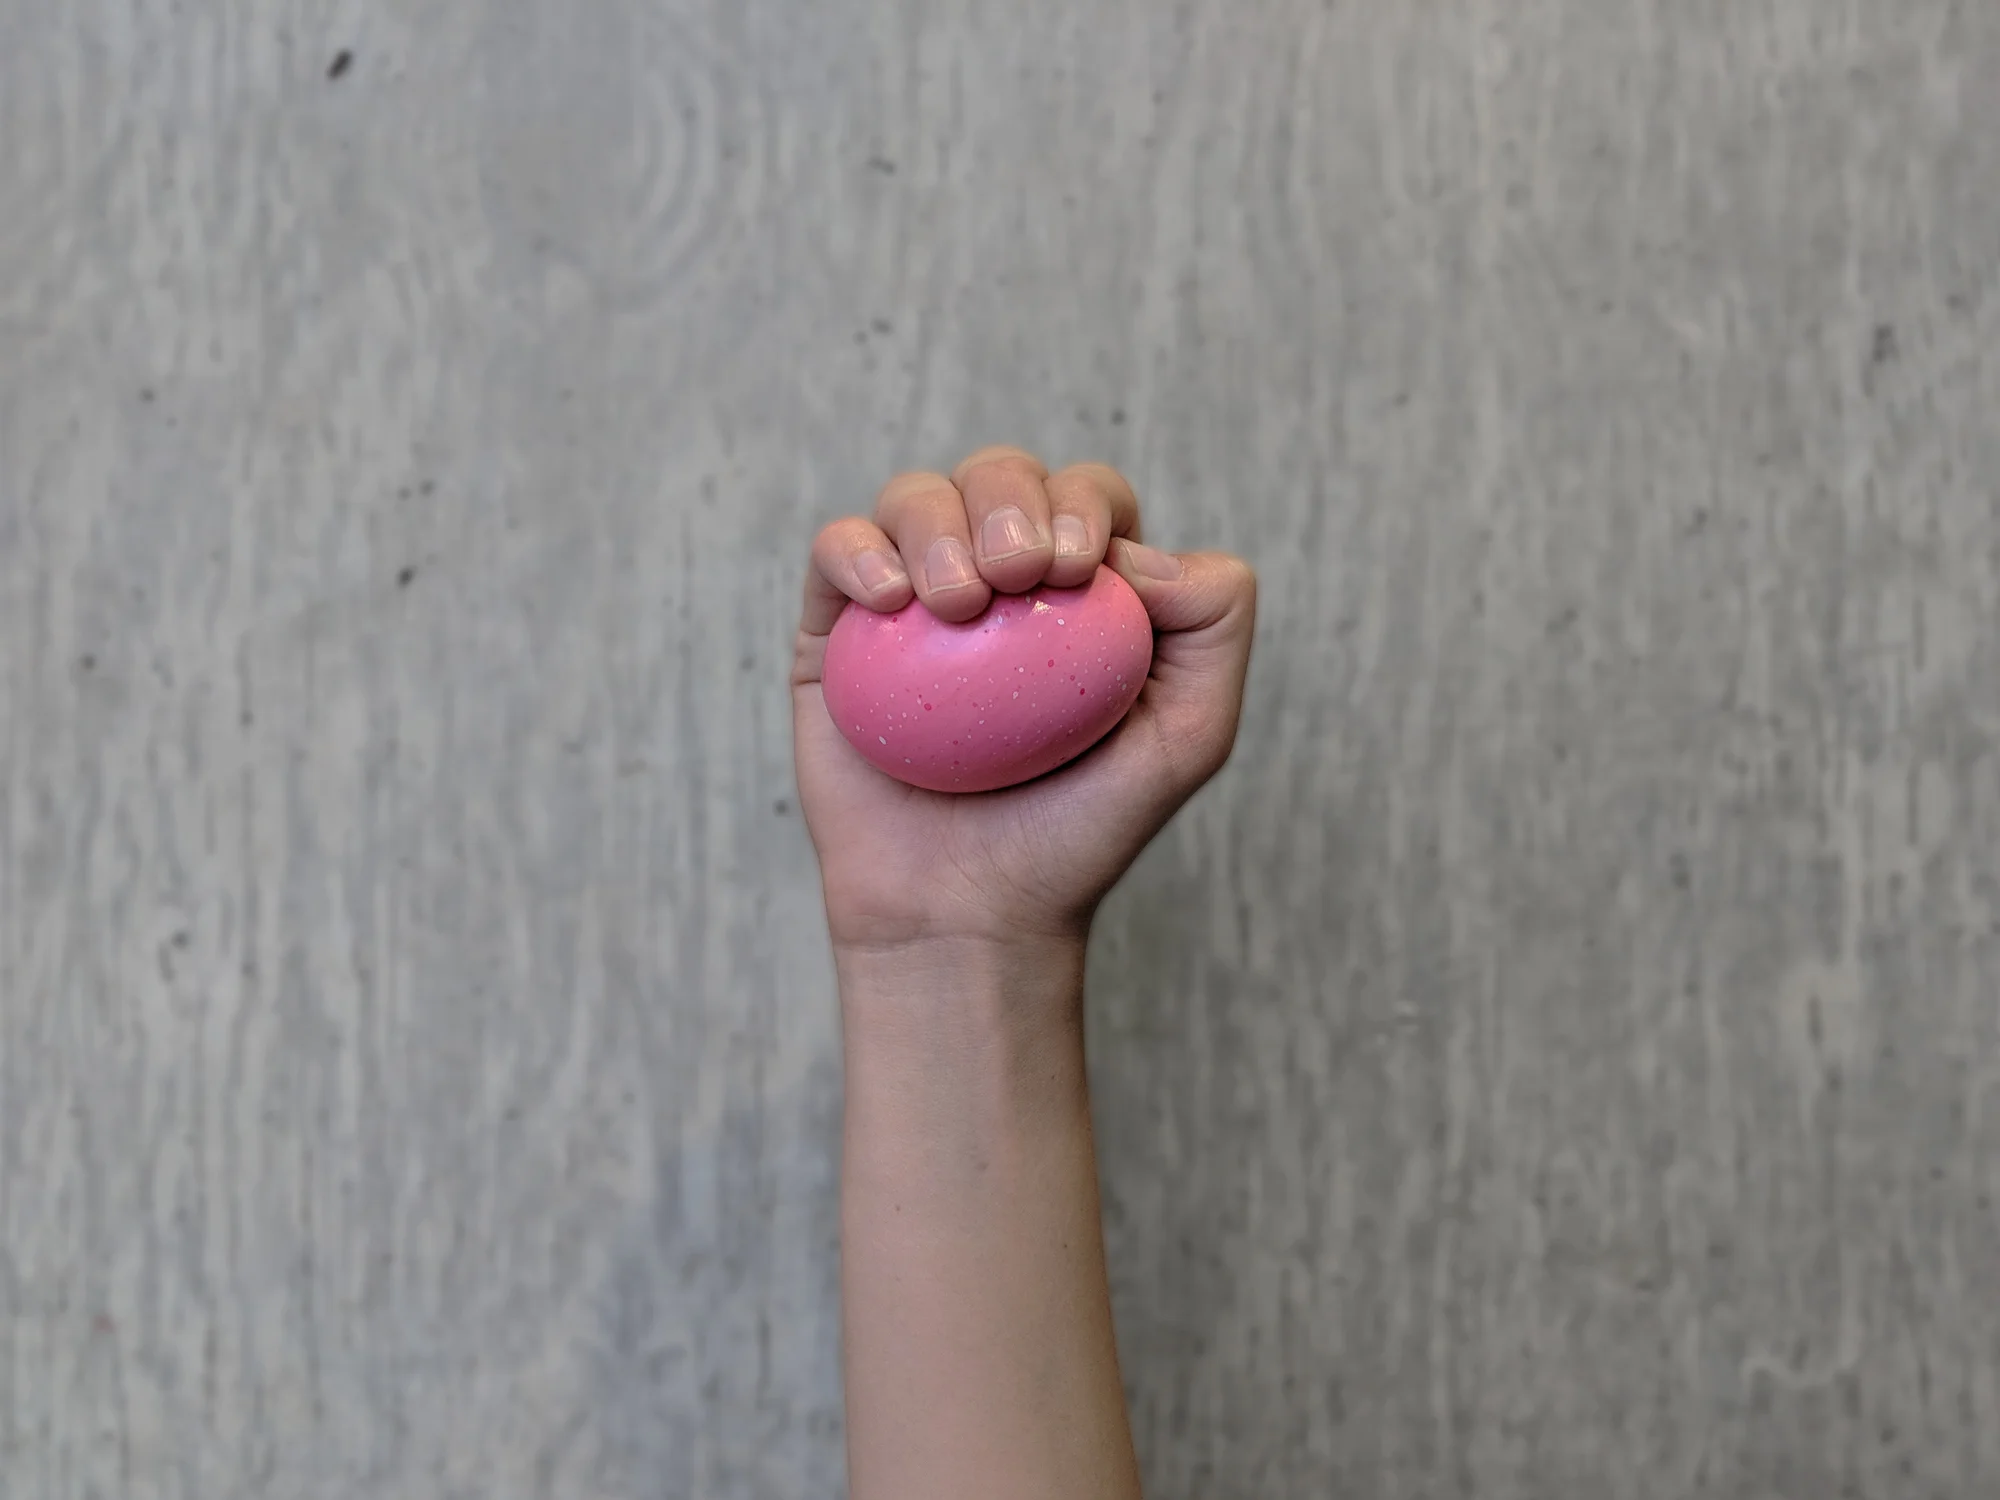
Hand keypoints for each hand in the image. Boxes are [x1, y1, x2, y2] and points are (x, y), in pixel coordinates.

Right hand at [792, 446, 1256, 952]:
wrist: (968, 912)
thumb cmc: (1079, 831)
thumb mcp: (1190, 736)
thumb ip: (1211, 625)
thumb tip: (1139, 547)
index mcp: (1079, 587)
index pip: (1085, 496)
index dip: (1083, 502)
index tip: (1077, 567)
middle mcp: (994, 576)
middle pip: (999, 476)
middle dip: (1010, 495)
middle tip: (1017, 573)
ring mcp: (911, 598)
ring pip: (915, 497)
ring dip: (935, 522)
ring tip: (957, 602)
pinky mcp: (836, 630)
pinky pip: (835, 548)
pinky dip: (859, 551)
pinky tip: (891, 601)